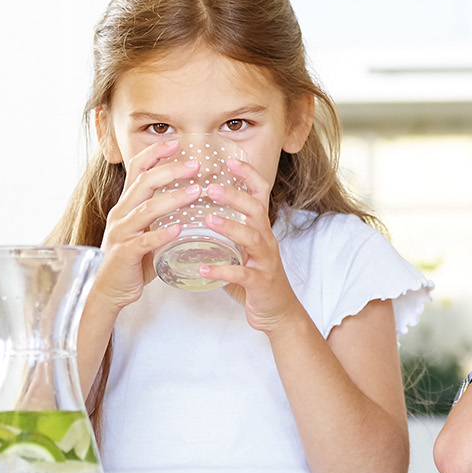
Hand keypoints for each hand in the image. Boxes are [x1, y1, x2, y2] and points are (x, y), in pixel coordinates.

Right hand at [94, 139, 200, 309]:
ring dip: (172, 199)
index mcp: (127, 205)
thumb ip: (162, 214)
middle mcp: (122, 213)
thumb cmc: (132, 258)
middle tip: (197, 165)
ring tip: (196, 193)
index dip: (154, 154)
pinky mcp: (124, 253)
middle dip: (170, 170)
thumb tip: (194, 196)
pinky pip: (144, 241)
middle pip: (143, 183)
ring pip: (146, 209)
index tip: (176, 143)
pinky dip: (161, 234)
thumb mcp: (146, 229)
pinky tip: (178, 230)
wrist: (108, 288)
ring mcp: (121, 233)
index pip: (137, 170)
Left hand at [199, 156, 308, 333]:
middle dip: (234, 197)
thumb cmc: (255, 278)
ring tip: (208, 220)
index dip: (248, 175)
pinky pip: (243, 274)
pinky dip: (223, 271)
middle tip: (209, 188)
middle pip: (256, 210)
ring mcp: (265, 261)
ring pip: (253, 238)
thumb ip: (225, 233)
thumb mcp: (243, 249)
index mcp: (260, 229)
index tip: (230, 160)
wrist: (278, 312)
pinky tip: (204, 269)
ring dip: (231, 227)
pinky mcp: (261, 283)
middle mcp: (266, 240)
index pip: (260, 194)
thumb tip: (192, 217)